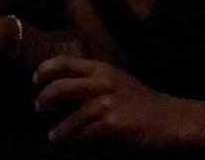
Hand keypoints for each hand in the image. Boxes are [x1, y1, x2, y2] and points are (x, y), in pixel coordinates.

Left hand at [34, 56, 180, 145]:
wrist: (169, 117)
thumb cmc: (139, 99)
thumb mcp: (115, 79)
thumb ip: (91, 79)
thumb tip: (59, 89)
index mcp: (101, 68)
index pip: (64, 62)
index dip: (44, 70)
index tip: (35, 80)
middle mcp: (102, 82)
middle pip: (60, 87)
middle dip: (44, 99)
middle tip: (38, 107)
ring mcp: (107, 103)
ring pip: (71, 117)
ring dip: (59, 129)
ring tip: (53, 135)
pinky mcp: (113, 123)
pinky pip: (85, 133)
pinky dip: (76, 139)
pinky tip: (72, 142)